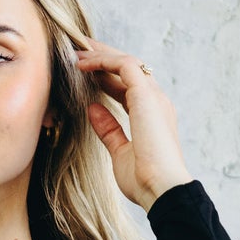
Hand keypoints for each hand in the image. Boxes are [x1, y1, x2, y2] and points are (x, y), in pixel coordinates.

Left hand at [74, 37, 194, 212]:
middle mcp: (155, 101)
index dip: (106, 75)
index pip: (128, 86)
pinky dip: (103, 60)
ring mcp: (153, 96)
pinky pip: (124, 65)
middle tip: (79, 50)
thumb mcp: (120, 151)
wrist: (161, 189)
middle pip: (128, 69)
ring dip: (100, 54)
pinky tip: (83, 63)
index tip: (84, 71)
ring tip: (77, 52)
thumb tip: (93, 109)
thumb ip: (109, 129)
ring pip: (126, 62)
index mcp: (151, 115)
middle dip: (103, 57)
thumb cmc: (144, 179)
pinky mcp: (147, 95)